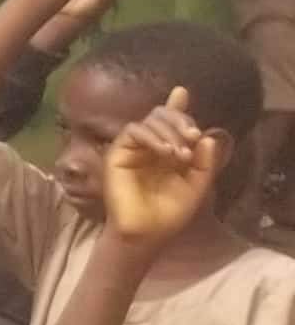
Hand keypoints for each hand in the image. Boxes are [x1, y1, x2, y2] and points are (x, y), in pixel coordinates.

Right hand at [102, 95, 220, 243]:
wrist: (147, 232)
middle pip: (162, 115)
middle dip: (181, 120)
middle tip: (193, 137)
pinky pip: (133, 131)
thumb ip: (205, 162)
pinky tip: (165, 152)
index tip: (182, 92)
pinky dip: (152, 136)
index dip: (176, 107)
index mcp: (169, 151)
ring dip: (169, 131)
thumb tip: (207, 136)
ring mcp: (133, 149)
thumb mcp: (198, 185)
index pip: (172, 123)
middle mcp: (151, 146)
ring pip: (149, 120)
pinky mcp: (118, 153)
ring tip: (180, 154)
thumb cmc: (170, 212)